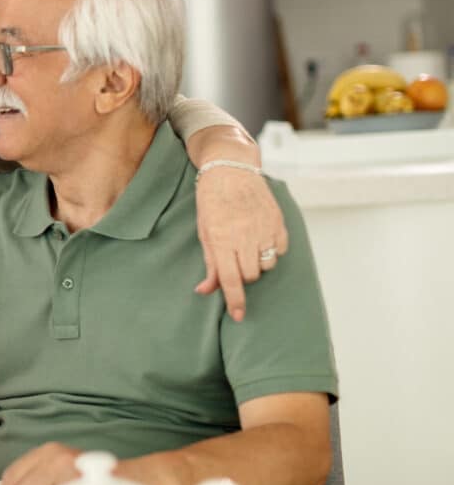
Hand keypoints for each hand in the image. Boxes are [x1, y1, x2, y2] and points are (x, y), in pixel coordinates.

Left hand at [193, 168, 287, 321]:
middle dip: (244, 276)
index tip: (239, 316)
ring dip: (258, 264)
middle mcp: (244, 236)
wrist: (230, 169)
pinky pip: (280, 250)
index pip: (230, 279)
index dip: (235, 301)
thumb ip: (209, 263)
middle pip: (250, 275)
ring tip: (248, 247)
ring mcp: (264, 228)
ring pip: (267, 265)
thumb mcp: (203, 232)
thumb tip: (204, 291)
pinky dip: (272, 250)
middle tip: (236, 260)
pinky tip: (261, 237)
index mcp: (221, 239)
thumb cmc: (211, 202)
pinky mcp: (278, 221)